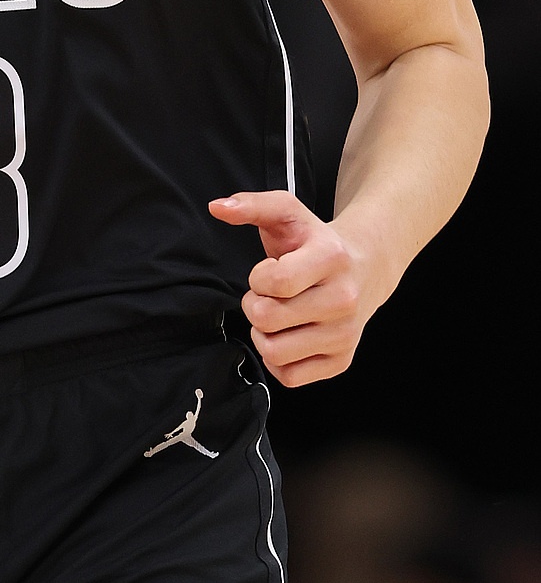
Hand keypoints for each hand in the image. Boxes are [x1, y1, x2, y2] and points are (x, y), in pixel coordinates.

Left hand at [209, 190, 372, 387]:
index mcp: (330, 258)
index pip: (275, 282)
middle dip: (254, 305)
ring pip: (275, 353)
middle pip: (268, 319)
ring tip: (275, 316)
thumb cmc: (315, 241)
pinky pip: (290, 378)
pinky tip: (286, 336)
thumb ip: (251, 204)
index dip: (257, 278)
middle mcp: (344, 299)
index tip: (266, 272)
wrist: (364, 266)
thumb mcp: (288, 212)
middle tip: (266, 295)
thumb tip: (216, 207)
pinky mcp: (342, 361)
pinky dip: (278, 360)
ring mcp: (345, 334)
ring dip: (263, 335)